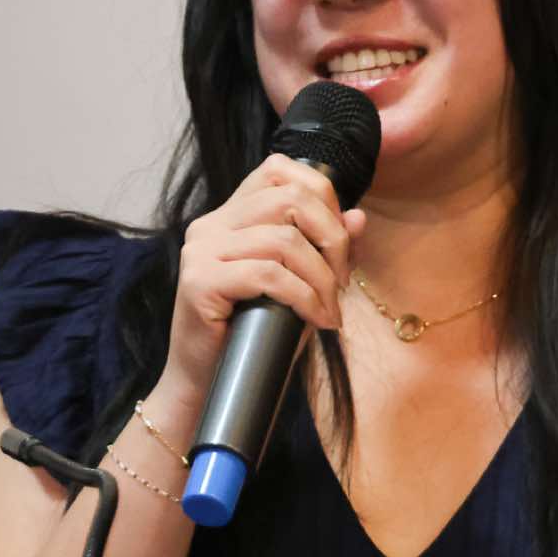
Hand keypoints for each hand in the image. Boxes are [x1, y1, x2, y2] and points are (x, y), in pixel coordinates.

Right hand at [157, 154, 367, 404]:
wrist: (207, 385)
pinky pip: (268, 275)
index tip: (338, 242)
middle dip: (332, 238)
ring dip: (322, 278)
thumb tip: (358, 217)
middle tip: (342, 281)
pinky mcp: (199, 281)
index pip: (278, 170)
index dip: (321, 195)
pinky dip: (304, 298)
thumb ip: (324, 249)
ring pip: (284, 240)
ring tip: (330, 309)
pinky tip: (317, 320)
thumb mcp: (299, 286)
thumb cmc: (254, 334)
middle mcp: (211, 224)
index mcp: (230, 216)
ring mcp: (201, 251)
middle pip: (289, 198)